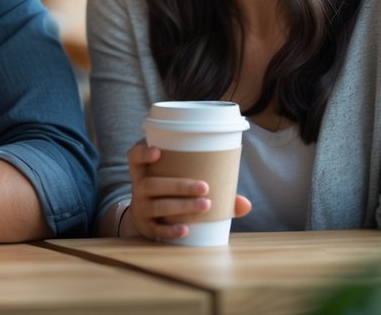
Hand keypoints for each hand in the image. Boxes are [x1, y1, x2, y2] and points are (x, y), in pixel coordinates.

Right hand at [123, 140, 251, 240]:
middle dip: (179, 185)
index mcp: (145, 170)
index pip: (134, 157)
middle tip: (205, 187)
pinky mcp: (146, 227)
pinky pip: (156, 229)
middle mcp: (139, 188)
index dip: (142, 153)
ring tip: (206, 205)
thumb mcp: (179, 183)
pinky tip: (186, 229)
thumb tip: (245, 203)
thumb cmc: (169, 194)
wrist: (146, 218)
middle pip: (152, 184)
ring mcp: (141, 208)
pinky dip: (171, 229)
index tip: (158, 151)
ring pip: (157, 206)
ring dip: (182, 206)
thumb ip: (210, 186)